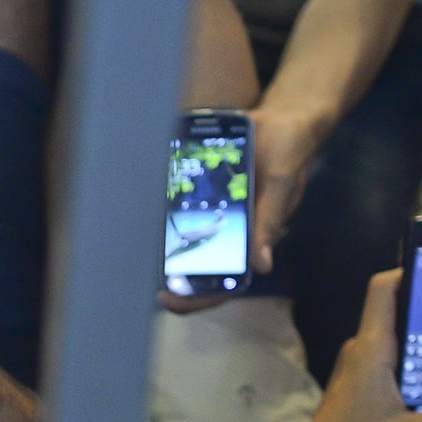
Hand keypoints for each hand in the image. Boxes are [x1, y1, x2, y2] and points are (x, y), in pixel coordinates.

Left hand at [158, 103, 327, 313]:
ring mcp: (218, 213)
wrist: (282, 121)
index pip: (226, 281)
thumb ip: (270, 222)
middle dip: (171, 276)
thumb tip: (263, 266)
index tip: (168, 300)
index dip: (198, 297)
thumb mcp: (280, 186)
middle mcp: (233, 231)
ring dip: (162, 246)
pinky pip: (182, 206)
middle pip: (199, 264)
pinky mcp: (206, 192)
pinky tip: (142, 208)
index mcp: (253, 239)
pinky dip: (164, 210)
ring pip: (187, 238)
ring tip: (134, 248)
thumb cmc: (288, 156)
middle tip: (139, 278)